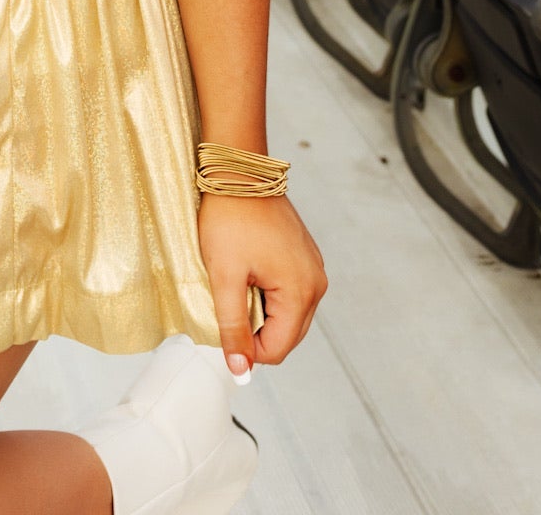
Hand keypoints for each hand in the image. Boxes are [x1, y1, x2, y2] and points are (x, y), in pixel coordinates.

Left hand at [197, 191, 326, 374]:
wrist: (239, 171)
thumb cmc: (230, 219)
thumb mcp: (224, 277)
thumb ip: (233, 327)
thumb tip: (240, 370)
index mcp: (301, 292)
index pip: (277, 349)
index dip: (246, 348)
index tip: (223, 323)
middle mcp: (316, 283)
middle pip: (286, 334)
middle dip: (256, 329)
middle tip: (228, 300)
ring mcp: (313, 267)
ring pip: (288, 314)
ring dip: (262, 311)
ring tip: (238, 283)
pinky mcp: (305, 256)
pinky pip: (290, 291)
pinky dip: (269, 293)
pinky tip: (248, 271)